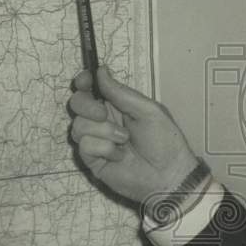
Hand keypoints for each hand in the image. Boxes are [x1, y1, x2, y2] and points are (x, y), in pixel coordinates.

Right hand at [68, 67, 199, 205]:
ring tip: (124, 141)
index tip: (85, 82)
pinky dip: (104, 148)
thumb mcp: (147, 110)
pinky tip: (119, 156)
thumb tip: (101, 70)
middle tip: (103, 114)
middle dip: (87, 106)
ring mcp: (97, 140)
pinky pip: (85, 145)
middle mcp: (104, 121)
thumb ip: (121, 93)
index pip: (91, 89)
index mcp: (117, 105)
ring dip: (104, 131)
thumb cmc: (164, 142)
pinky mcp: (93, 160)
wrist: (168, 175)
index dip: (84, 82)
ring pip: (79, 125)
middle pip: (77, 104)